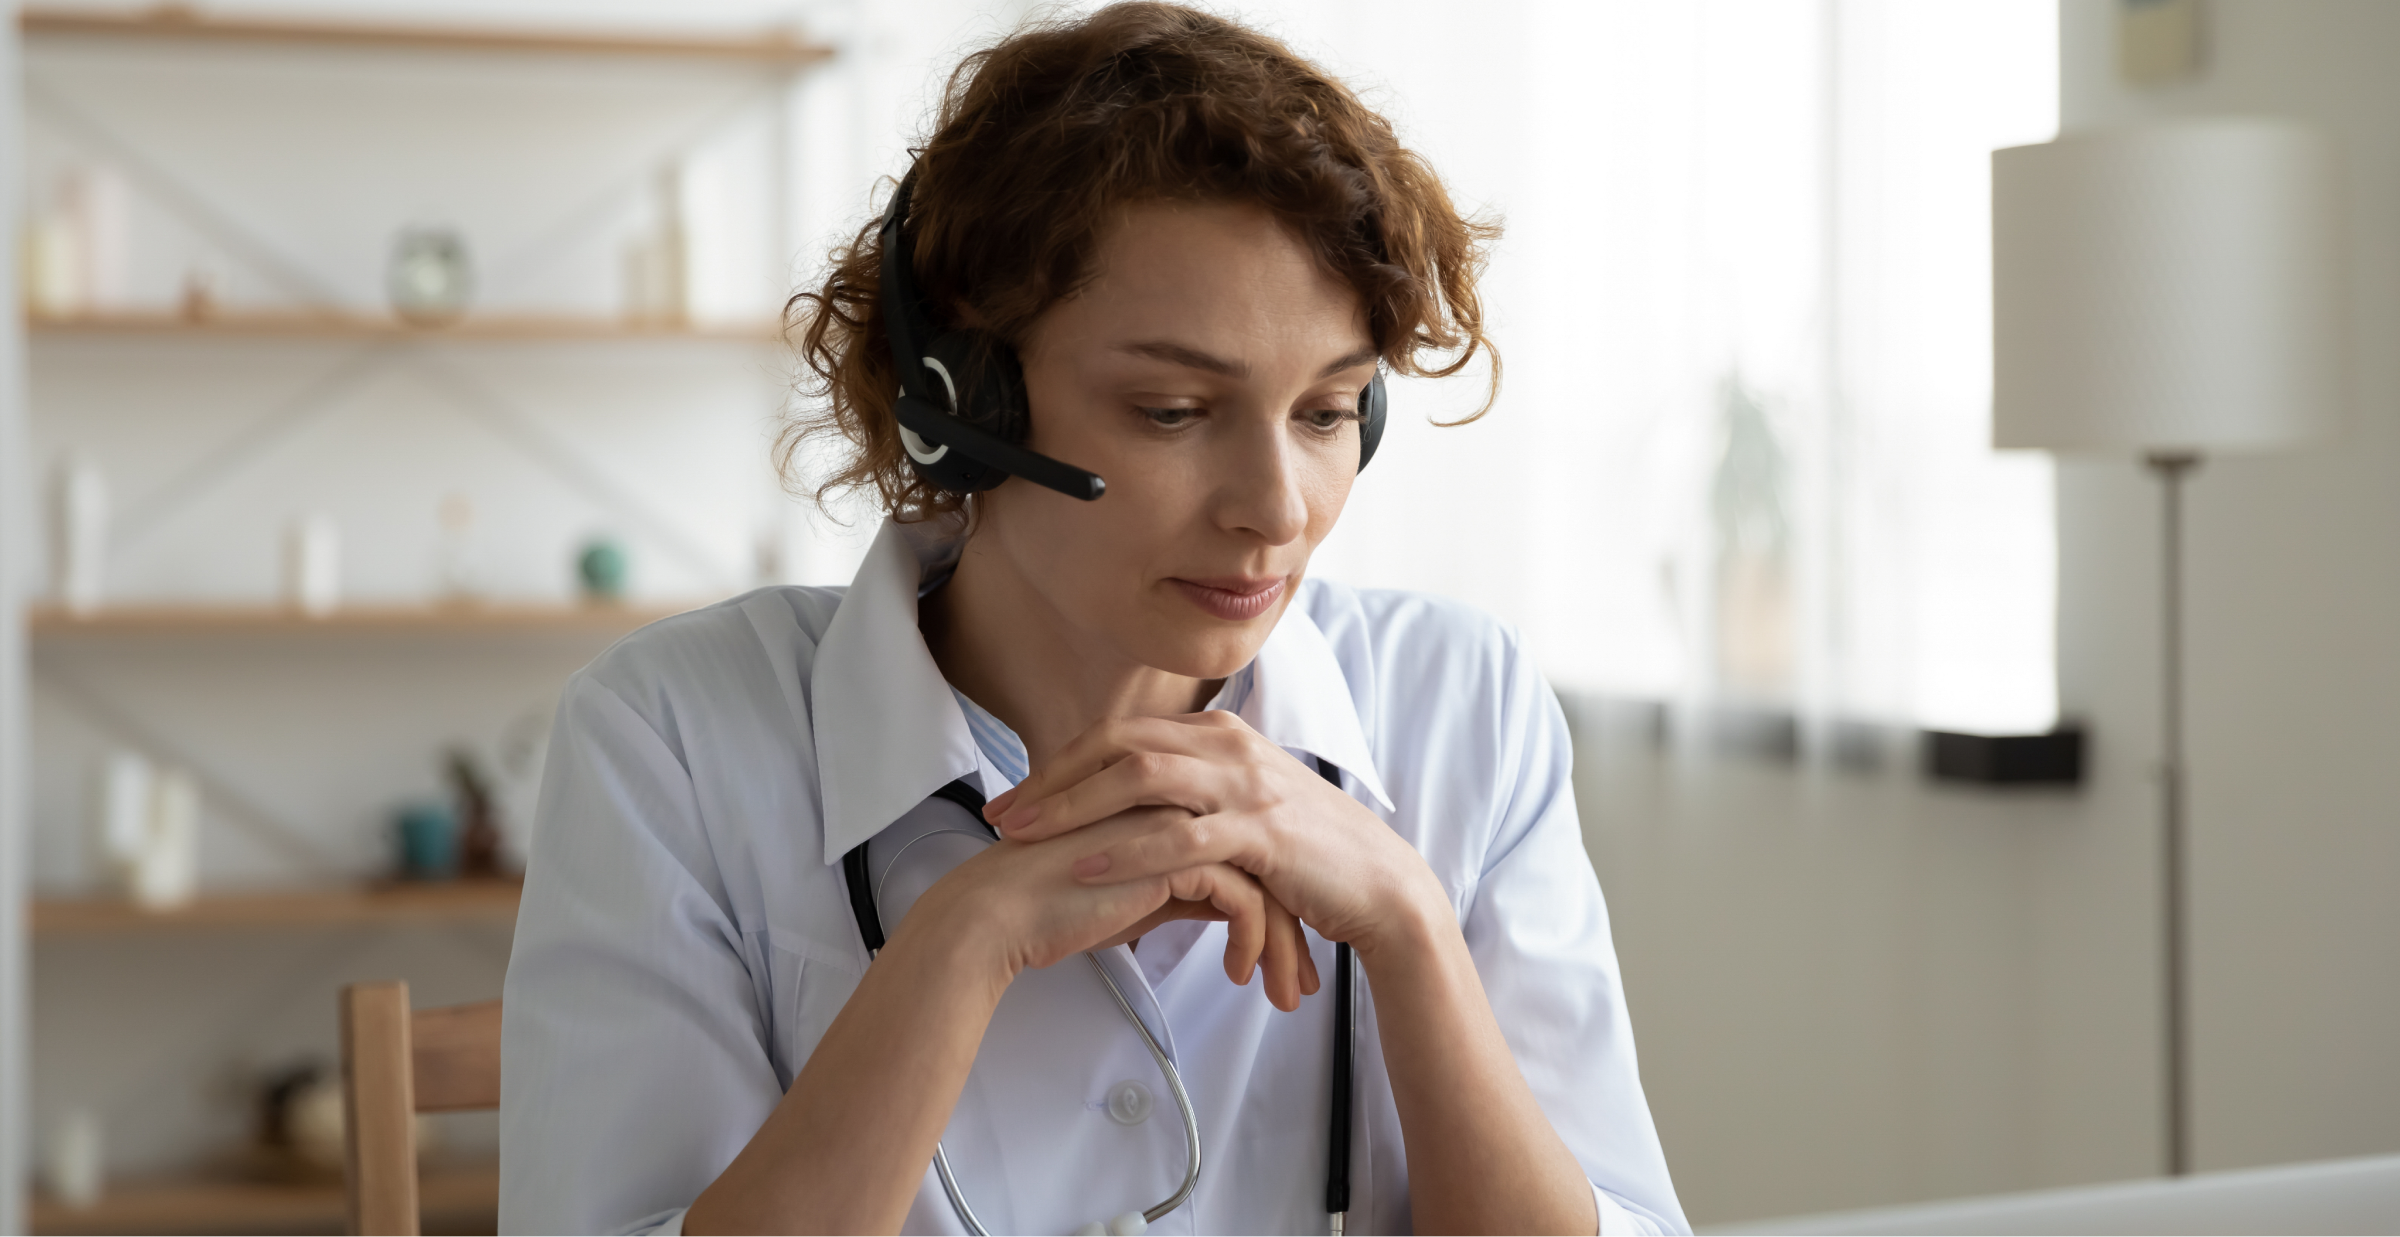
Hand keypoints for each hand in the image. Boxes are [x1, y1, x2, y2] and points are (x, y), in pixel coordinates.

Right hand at [905, 807, 1317, 1009]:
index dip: (1276, 895)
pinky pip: (1242, 900)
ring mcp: (1178, 820)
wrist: (999, 912)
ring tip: (1284, 990)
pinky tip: (1241, 974)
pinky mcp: (1172, 854)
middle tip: (1302, 976)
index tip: (1290, 944)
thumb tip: (1230, 901)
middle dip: (1294, 923)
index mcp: (1171, 800)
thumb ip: (1183, 879)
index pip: (1247, 842)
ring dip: (1283, 942)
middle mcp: (1180, 800)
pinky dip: (1252, 942)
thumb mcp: (1136, 887)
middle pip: (1267, 858)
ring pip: (1265, 879)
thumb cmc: (1056, 902)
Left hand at [982, 712, 1442, 956]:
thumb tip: (1129, 805)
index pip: (1120, 734)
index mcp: (1218, 735)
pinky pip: (1182, 836)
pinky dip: (1128, 850)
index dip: (1060, 763)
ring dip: (1075, 808)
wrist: (1381, 886)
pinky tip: (1088, 867)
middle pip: (1119, 746)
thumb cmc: (1308, 854)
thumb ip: (1191, 795)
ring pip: (1142, 780)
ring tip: (1027, 837)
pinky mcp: (1263, 833)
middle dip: (1052, 781)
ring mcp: (1247, 786)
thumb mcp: (1243, 807)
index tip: (1014, 796)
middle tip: (1000, 814)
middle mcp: (1229, 748)